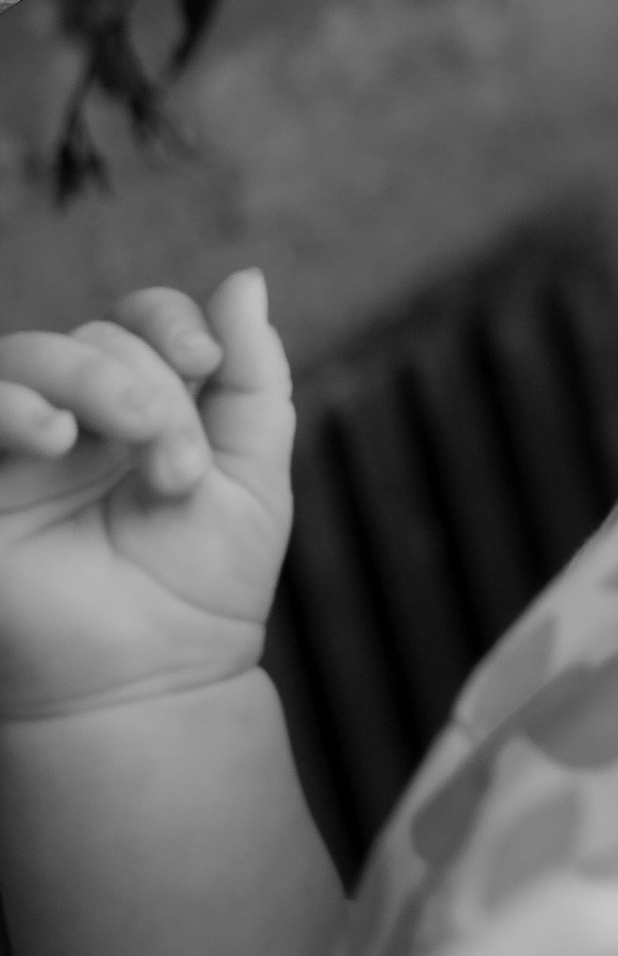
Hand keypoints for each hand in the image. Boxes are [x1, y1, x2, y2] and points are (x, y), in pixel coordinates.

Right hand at [0, 275, 294, 721]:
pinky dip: (13, 406)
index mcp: (141, 405)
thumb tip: (245, 276)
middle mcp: (75, 418)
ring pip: (29, 355)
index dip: (170, 320)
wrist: (157, 678)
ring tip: (137, 439)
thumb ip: (253, 374)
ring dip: (94, 379)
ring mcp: (20, 452)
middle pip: (94, 337)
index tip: (206, 361)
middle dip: (150, 385)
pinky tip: (54, 436)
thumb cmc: (205, 584)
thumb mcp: (254, 470)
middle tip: (179, 465)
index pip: (140, 316)